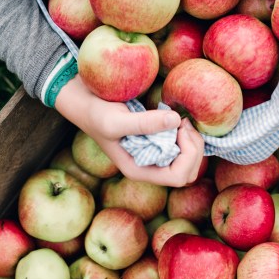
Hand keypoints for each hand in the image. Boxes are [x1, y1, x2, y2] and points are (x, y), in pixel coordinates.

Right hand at [54, 76, 205, 186]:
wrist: (84, 101)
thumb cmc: (96, 114)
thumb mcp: (117, 121)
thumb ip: (145, 123)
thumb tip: (176, 120)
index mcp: (139, 170)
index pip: (178, 177)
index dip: (187, 155)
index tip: (178, 129)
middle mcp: (149, 166)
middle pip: (188, 171)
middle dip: (194, 148)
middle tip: (183, 122)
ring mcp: (153, 154)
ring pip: (188, 160)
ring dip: (192, 140)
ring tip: (180, 120)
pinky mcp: (156, 140)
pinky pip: (182, 146)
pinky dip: (186, 133)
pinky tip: (176, 117)